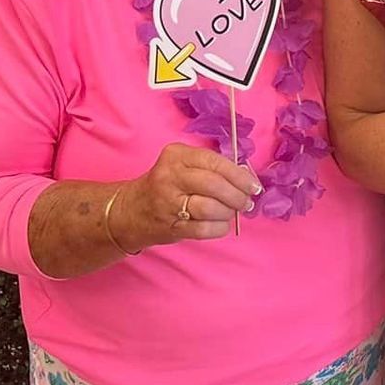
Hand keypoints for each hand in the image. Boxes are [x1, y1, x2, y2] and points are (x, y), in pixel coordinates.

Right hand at [118, 143, 261, 248]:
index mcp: (177, 156)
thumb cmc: (167, 185)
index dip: (239, 176)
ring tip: (232, 212)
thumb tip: (248, 178)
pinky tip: (220, 224)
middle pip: (214, 185)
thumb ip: (213, 168)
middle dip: (237, 195)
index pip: (215, 162)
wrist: (131, 211)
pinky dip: (219, 228)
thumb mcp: (184, 165)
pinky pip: (203, 229)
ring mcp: (167, 202)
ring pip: (210, 207)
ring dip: (228, 212)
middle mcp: (170, 176)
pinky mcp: (170, 226)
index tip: (253, 186)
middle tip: (246, 201)